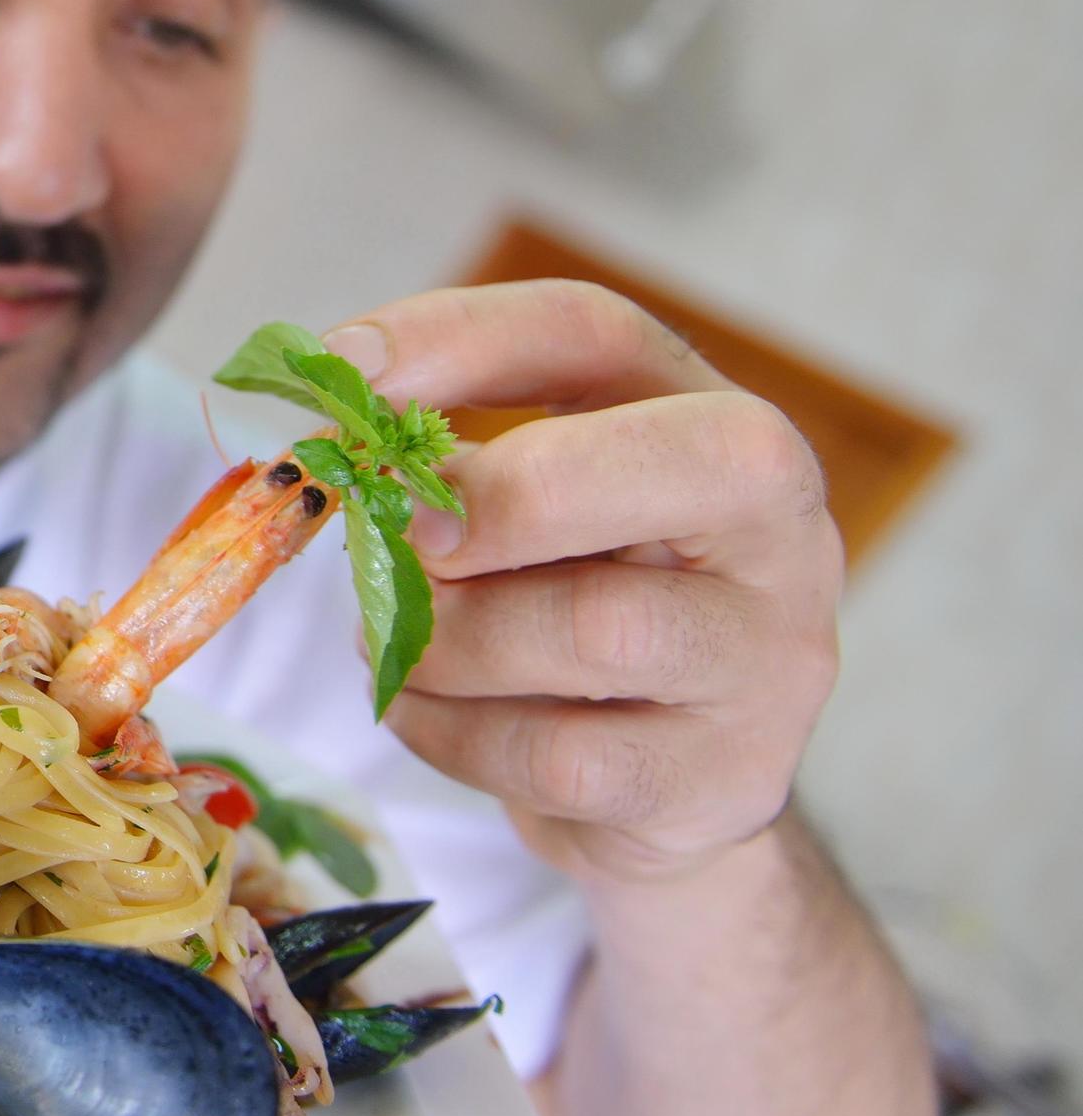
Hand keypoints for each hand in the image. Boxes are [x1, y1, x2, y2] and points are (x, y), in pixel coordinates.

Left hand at [323, 281, 844, 884]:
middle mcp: (777, 527)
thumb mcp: (527, 511)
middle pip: (652, 467)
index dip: (458, 336)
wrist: (666, 783)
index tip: (343, 364)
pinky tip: (427, 714)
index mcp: (714, 423)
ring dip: (447, 639)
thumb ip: (450, 463)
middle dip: (493, 500)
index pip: (595, 332)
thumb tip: (339, 445)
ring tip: (397, 642)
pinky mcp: (723, 778)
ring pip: (593, 629)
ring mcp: (768, 658)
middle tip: (400, 534)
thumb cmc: (574, 607)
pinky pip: (556, 756)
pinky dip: (453, 735)